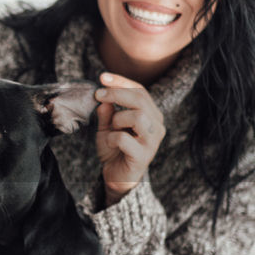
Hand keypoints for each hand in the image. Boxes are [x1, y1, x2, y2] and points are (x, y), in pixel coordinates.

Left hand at [94, 72, 165, 206]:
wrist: (117, 177)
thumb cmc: (114, 150)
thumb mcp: (107, 126)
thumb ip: (106, 112)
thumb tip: (102, 95)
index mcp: (151, 115)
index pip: (140, 91)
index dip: (121, 81)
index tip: (102, 77)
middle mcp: (157, 126)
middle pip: (141, 100)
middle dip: (116, 93)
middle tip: (98, 95)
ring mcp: (152, 142)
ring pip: (138, 116)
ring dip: (118, 118)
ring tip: (111, 128)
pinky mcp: (143, 156)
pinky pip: (125, 138)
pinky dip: (112, 137)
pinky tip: (110, 143)